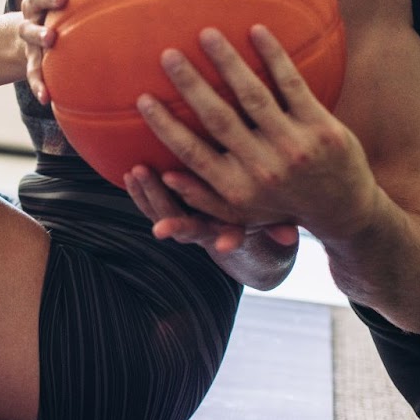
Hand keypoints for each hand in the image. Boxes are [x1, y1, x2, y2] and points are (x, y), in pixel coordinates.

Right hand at [18, 0, 93, 104]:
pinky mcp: (31, 59)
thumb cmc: (62, 7)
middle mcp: (34, 4)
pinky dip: (39, 83)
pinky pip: (33, 72)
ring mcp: (30, 31)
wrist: (28, 41)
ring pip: (28, 30)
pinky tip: (47, 97)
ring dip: (38, 33)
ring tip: (50, 38)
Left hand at [124, 164, 298, 251]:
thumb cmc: (257, 212)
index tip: (226, 246)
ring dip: (150, 197)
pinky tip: (129, 173)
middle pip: (190, 229)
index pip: (232, 236)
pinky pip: (150, 206)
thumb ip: (279, 227)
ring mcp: (184, 221)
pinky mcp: (168, 210)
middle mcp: (205, 230)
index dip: (230, 240)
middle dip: (176, 225)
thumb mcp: (272, 221)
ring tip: (138, 173)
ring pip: (164, 214)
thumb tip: (290, 236)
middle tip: (163, 227)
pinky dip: (139, 193)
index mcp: (232, 230)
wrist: (233, 228)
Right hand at [137, 25, 379, 240]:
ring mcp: (294, 145)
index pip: (192, 153)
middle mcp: (263, 168)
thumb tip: (164, 176)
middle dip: (190, 84)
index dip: (165, 126)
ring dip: (227, 61)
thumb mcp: (242, 212)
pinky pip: (292, 84)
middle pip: (217, 118)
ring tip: (207, 33)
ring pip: (253, 95)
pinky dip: (274, 56)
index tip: (143, 98)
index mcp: (237, 187)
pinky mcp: (322, 127)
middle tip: (168, 54)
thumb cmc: (282, 206)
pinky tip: (257, 30)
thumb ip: (203, 196)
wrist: (346, 211)